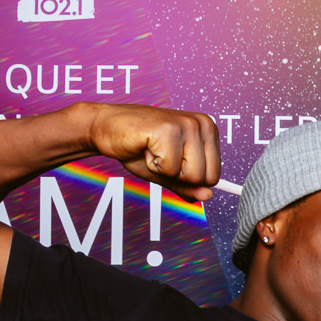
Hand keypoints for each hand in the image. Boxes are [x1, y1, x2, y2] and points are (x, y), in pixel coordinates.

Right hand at [84, 103, 220, 202]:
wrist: (106, 128)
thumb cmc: (138, 147)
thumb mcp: (168, 172)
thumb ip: (188, 185)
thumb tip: (207, 197)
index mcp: (209, 130)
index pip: (214, 177)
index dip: (188, 178)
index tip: (171, 160)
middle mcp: (203, 124)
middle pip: (206, 178)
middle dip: (178, 176)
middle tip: (160, 155)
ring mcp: (187, 124)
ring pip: (191, 175)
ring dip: (165, 171)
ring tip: (153, 151)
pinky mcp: (169, 129)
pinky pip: (170, 169)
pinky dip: (152, 165)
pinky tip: (145, 147)